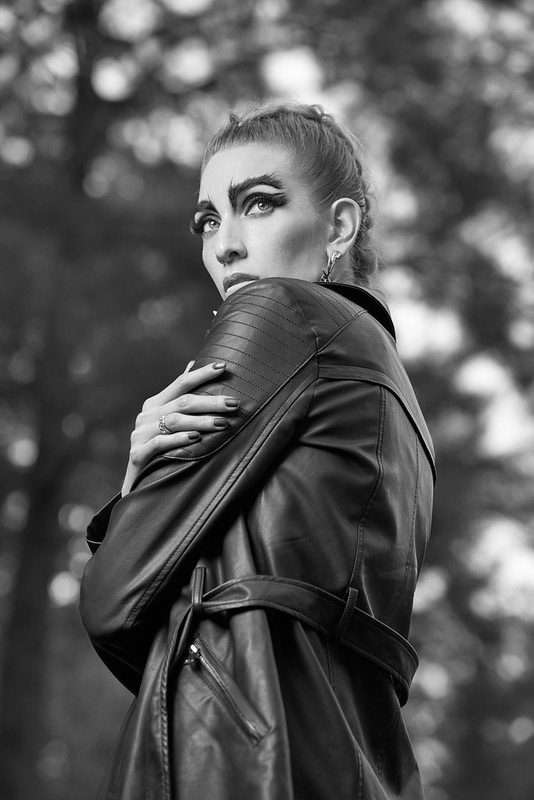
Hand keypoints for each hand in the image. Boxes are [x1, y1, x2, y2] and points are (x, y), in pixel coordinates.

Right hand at [122, 361, 238, 494]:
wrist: (138, 484)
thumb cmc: (160, 449)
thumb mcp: (168, 422)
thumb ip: (179, 396)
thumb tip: (192, 364)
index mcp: (155, 404)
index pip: (181, 383)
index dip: (202, 374)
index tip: (223, 367)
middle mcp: (146, 416)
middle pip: (183, 402)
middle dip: (210, 402)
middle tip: (233, 404)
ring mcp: (140, 435)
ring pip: (174, 421)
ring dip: (201, 421)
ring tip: (223, 423)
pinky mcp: (137, 454)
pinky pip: (160, 443)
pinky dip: (179, 439)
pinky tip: (196, 439)